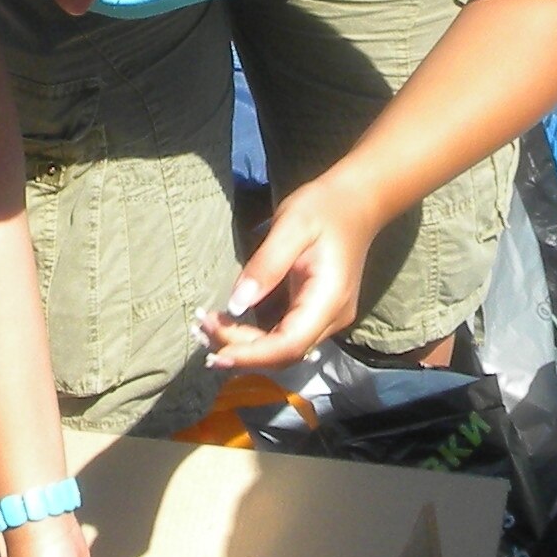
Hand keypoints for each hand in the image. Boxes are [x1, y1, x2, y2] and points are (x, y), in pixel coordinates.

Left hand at [196, 169, 379, 370]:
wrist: (356, 202)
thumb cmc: (323, 208)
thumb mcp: (291, 226)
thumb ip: (265, 266)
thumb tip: (236, 305)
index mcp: (329, 299)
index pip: (289, 344)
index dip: (252, 355)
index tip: (216, 351)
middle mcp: (331, 318)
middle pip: (284, 353)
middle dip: (241, 350)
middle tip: (200, 330)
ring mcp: (326, 318)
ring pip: (283, 350)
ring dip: (245, 347)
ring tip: (206, 331)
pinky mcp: (316, 313)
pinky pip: (284, 337)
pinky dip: (255, 338)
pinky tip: (228, 327)